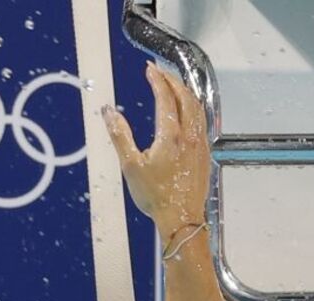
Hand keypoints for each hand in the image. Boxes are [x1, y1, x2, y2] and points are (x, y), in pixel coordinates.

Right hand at [102, 62, 209, 238]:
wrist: (181, 219)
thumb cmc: (156, 196)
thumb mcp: (130, 166)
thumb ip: (119, 135)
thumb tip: (108, 112)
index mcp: (171, 136)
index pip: (165, 97)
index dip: (157, 80)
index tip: (149, 69)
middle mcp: (190, 136)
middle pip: (186, 98)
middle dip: (173, 81)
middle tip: (160, 72)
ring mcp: (200, 145)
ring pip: (197, 109)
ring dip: (185, 93)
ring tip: (174, 85)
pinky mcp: (205, 154)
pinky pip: (202, 122)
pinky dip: (193, 108)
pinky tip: (187, 112)